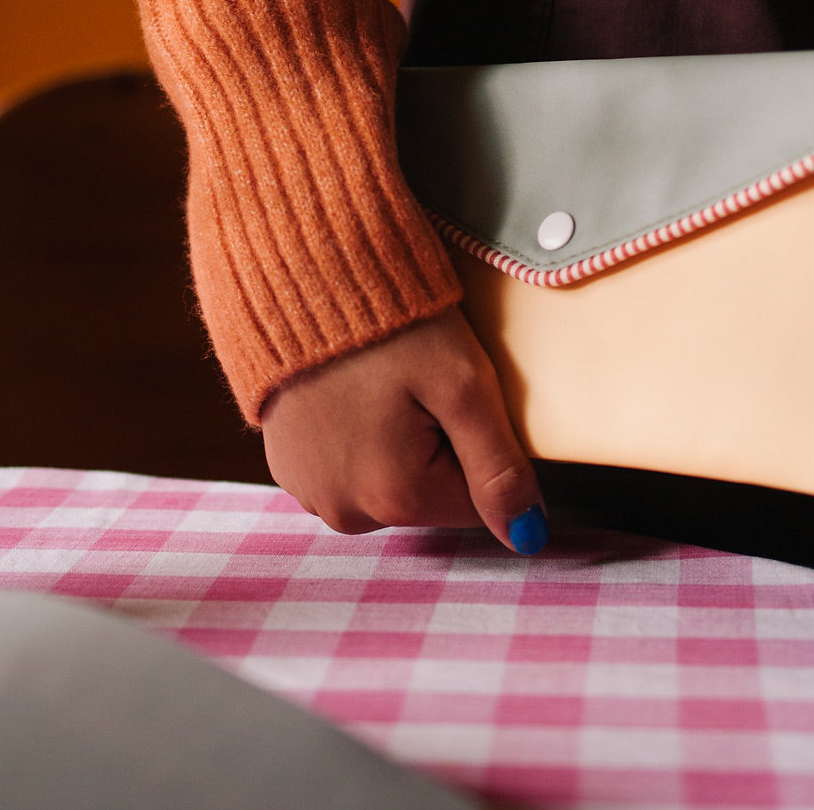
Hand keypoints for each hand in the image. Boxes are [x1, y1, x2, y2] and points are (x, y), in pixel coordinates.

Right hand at [259, 307, 548, 553]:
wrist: (306, 278)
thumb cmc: (393, 326)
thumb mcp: (465, 386)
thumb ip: (500, 468)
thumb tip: (527, 536)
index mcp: (397, 498)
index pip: (474, 500)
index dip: (474, 443)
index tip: (450, 395)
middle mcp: (346, 512)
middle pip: (427, 494)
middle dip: (434, 446)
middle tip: (415, 384)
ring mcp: (308, 492)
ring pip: (387, 483)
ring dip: (393, 444)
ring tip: (379, 384)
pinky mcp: (285, 468)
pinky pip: (344, 469)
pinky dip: (354, 438)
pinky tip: (349, 393)